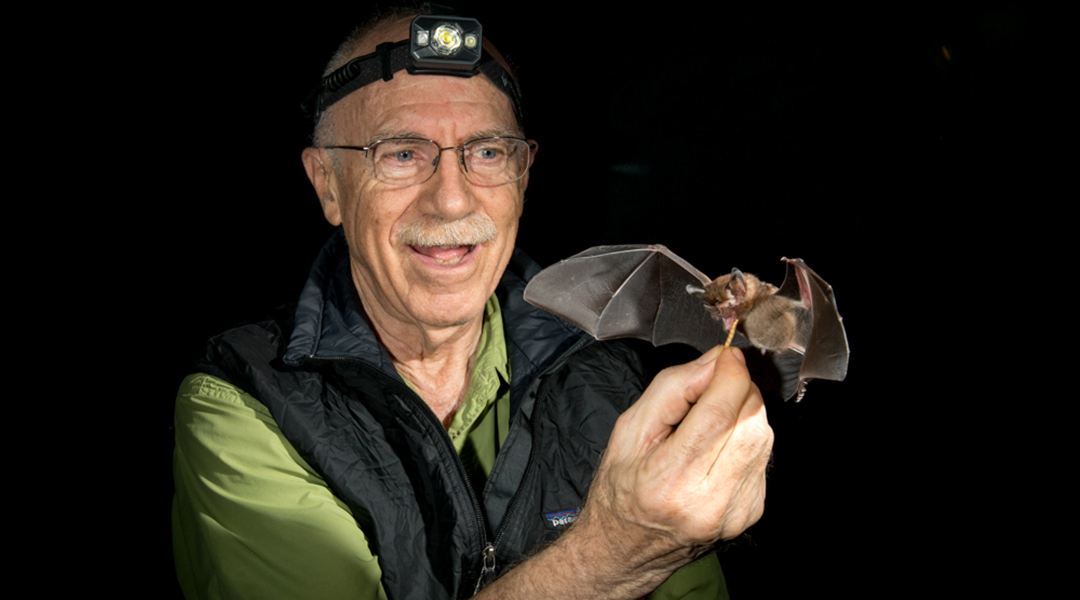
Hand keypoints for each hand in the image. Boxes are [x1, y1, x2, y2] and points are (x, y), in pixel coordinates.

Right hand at [576, 346, 773, 586]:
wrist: (625, 549)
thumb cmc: (620, 490)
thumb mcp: (629, 429)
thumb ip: (673, 388)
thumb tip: (715, 361)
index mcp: (670, 479)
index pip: (721, 412)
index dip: (730, 373)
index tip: (725, 355)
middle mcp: (709, 501)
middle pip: (751, 421)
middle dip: (739, 388)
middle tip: (713, 384)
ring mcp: (734, 511)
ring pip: (763, 436)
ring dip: (744, 412)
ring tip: (711, 416)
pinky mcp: (750, 513)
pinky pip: (762, 457)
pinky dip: (746, 438)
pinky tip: (718, 444)